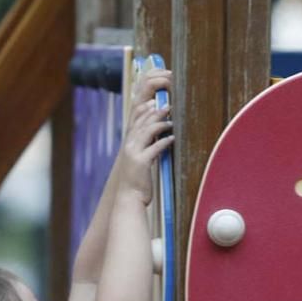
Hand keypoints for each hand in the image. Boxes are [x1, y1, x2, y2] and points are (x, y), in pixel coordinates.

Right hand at [117, 68, 173, 204]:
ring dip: (160, 123)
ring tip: (171, 119)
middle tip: (167, 105)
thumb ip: (146, 151)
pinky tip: (173, 137)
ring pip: (147, 131)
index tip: (154, 102)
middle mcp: (129, 146)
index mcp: (128, 145)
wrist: (129, 198)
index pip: (134, 122)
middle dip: (154, 112)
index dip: (144, 110)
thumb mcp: (139, 163)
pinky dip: (164, 141)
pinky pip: (154, 148)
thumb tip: (157, 142)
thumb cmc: (136, 182)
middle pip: (141, 123)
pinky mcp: (141, 162)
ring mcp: (134, 153)